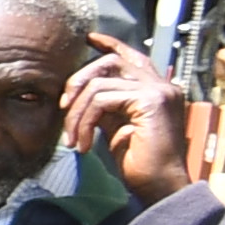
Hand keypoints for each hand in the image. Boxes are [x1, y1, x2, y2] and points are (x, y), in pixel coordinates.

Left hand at [71, 47, 202, 200]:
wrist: (159, 185)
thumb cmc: (138, 161)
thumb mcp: (116, 125)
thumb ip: (105, 103)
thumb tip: (79, 90)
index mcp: (155, 88)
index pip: (130, 56)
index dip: (108, 45)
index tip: (87, 39)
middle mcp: (161, 84)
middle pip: (109, 62)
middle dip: (78, 81)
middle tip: (63, 108)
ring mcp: (159, 90)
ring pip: (98, 84)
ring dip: (76, 113)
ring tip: (73, 140)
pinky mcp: (151, 100)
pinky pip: (101, 100)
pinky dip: (84, 121)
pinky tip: (83, 145)